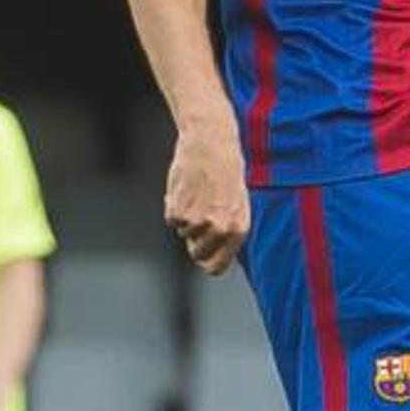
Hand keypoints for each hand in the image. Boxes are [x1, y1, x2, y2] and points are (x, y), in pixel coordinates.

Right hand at [164, 122, 250, 275]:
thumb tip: (212, 254)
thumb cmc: (226, 170)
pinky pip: (171, 220)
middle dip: (195, 239)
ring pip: (183, 233)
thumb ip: (228, 229)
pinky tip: (186, 189)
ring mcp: (197, 222)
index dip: (207, 262)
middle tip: (201, 213)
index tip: (204, 254)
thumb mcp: (237, 202)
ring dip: (186, 217)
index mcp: (238, 229)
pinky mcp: (178, 212)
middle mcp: (219, 229)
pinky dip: (174, 206)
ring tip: (198, 193)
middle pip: (197, 254)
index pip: (217, 267)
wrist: (211, 143)